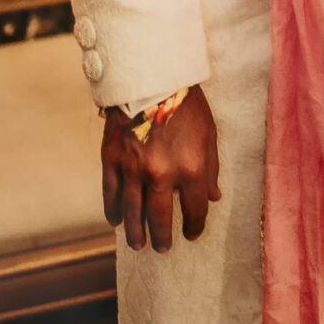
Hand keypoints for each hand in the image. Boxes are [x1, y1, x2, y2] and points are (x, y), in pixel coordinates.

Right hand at [102, 83, 219, 252]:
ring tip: (139, 245)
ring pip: (132, 214)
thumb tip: (213, 196)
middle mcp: (161, 175)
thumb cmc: (186, 103)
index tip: (191, 232)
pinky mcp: (112, 159)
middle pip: (159, 220)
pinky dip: (113, 212)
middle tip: (162, 249)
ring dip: (136, 234)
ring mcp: (134, 169)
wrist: (152, 74)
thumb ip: (211, 168)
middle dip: (162, 239)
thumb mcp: (209, 133)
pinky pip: (111, 195)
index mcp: (191, 169)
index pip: (194, 211)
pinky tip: (117, 222)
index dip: (194, 227)